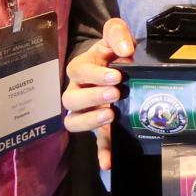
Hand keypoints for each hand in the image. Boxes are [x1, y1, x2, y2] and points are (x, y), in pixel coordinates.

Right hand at [63, 18, 133, 170]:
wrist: (120, 66)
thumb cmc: (113, 51)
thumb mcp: (114, 35)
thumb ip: (117, 33)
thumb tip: (125, 50)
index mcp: (82, 68)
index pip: (78, 70)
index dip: (94, 74)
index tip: (116, 75)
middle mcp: (78, 91)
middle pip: (71, 99)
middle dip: (92, 97)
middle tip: (115, 94)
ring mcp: (87, 112)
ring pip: (74, 121)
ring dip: (90, 121)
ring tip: (111, 115)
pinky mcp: (100, 129)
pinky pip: (96, 144)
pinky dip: (102, 153)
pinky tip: (108, 162)